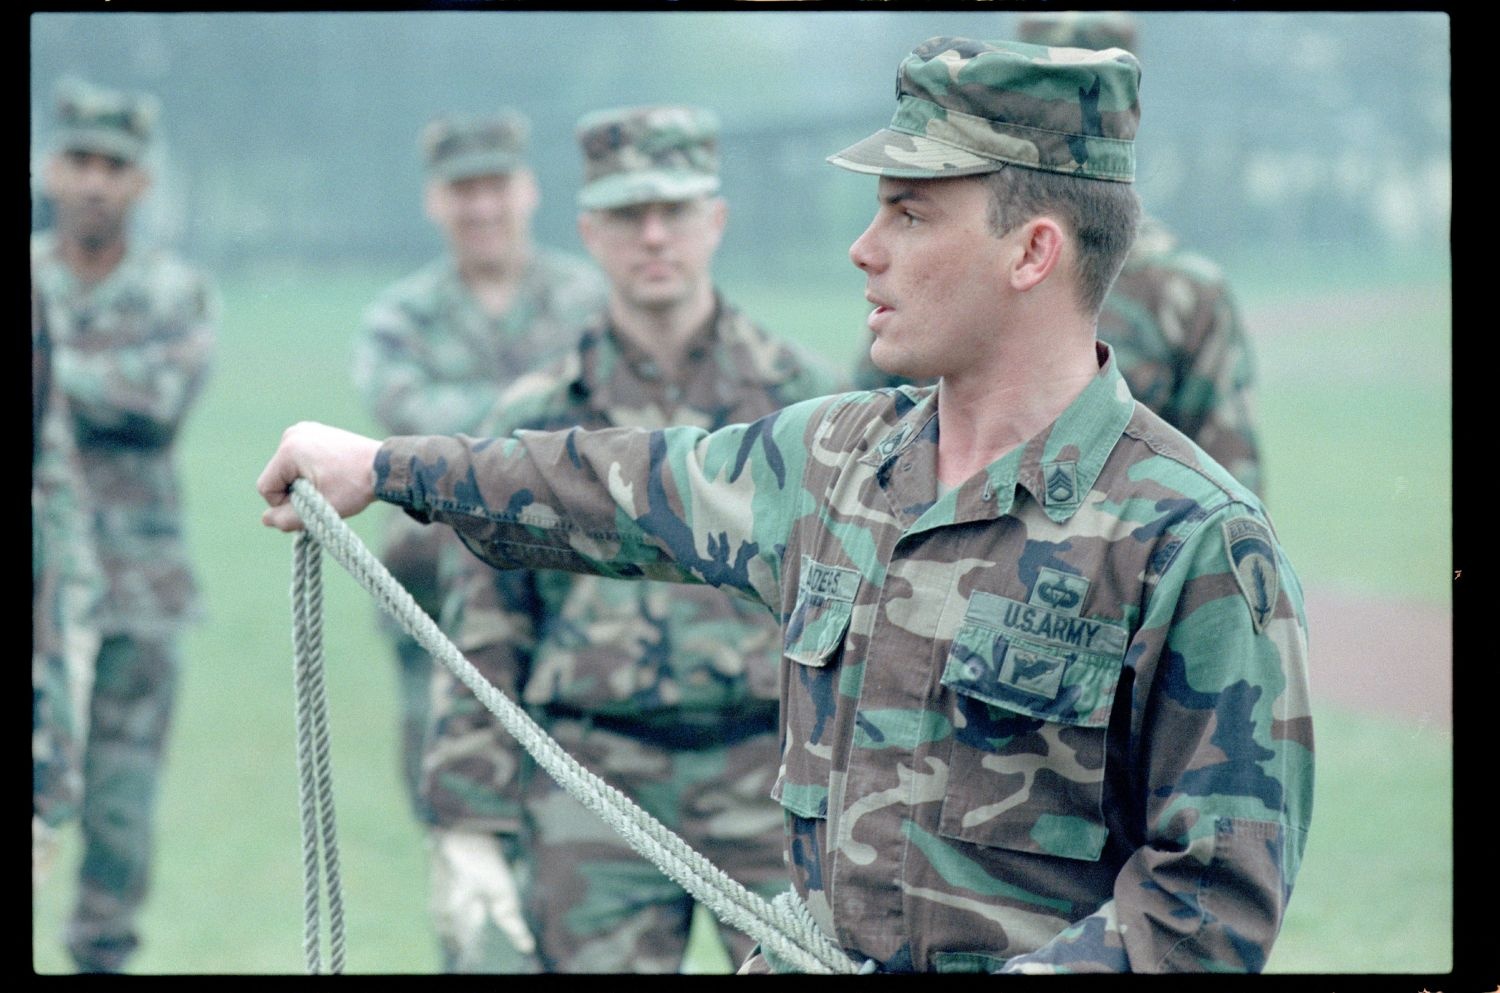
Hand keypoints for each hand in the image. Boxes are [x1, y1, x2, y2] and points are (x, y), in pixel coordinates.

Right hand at [257, 421, 381, 531]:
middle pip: (277, 477)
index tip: (311, 505)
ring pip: (288, 470)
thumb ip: (287, 519)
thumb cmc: (354, 487)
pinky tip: (330, 475)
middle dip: (294, 493)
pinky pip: (300, 460)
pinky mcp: (315, 431)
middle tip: (323, 497)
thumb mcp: (318, 510)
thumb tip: (265, 520)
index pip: (266, 488)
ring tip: (329, 485)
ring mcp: (304, 430)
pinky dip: (310, 471)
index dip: (284, 505)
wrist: (384, 467)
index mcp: (289, 449)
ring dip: (302, 483)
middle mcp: (293, 434)